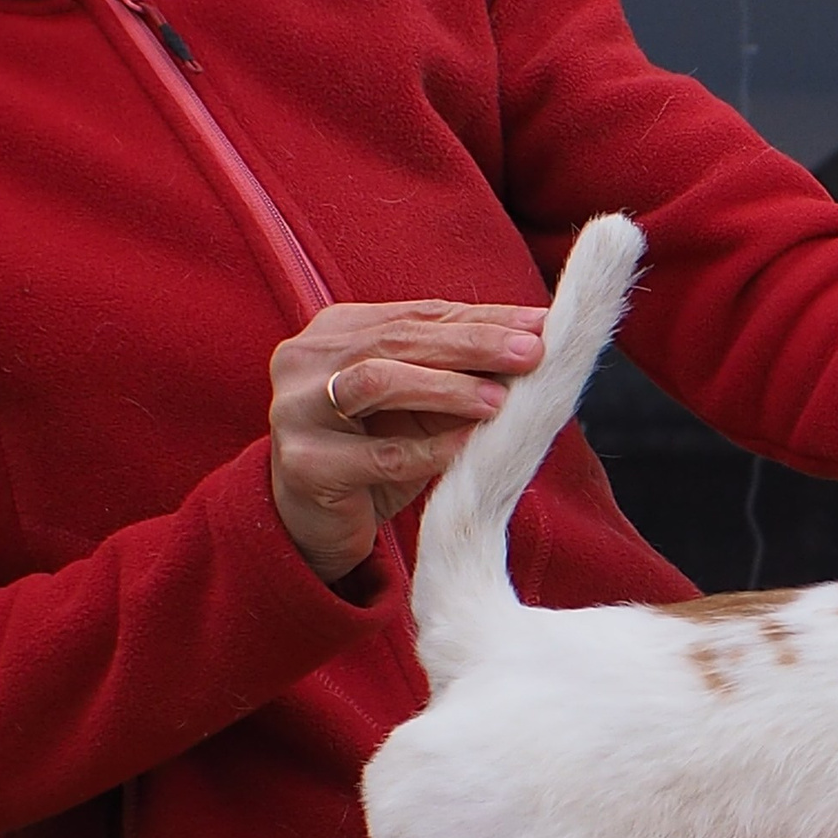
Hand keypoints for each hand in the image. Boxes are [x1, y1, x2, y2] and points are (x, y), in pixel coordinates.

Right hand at [267, 300, 548, 583]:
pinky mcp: (305, 465)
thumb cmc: (374, 451)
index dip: (483, 318)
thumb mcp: (419, 405)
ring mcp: (297, 409)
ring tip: (499, 400)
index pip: (420, 315)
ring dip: (447, 388)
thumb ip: (458, 372)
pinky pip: (380, 455)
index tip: (541, 324)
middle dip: (472, 344)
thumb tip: (532, 346)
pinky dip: (430, 450)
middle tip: (530, 353)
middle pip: (399, 339)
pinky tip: (468, 446)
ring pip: (378, 382)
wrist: (315, 522)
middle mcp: (308, 358)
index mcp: (337, 330)